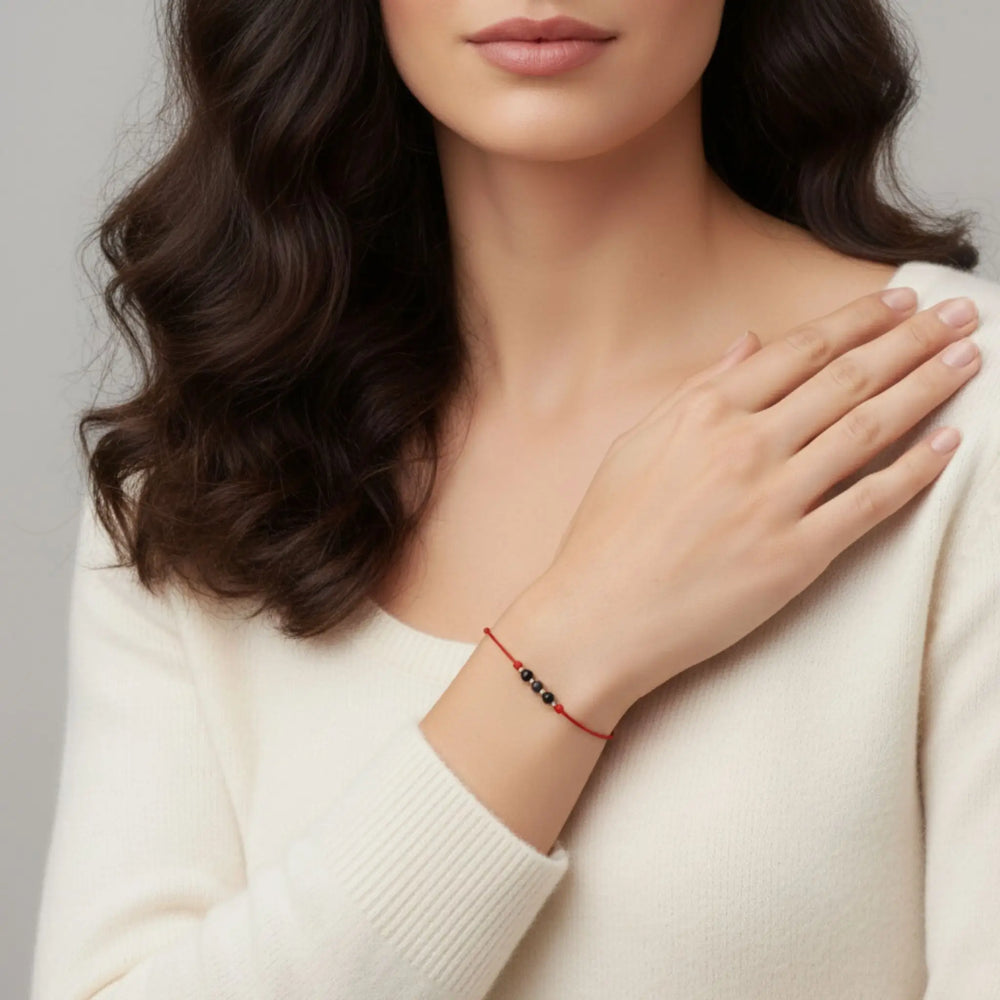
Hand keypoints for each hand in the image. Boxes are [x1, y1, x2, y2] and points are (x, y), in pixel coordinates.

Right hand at [527, 288, 981, 713]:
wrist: (598, 617)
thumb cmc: (608, 534)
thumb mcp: (636, 444)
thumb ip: (696, 390)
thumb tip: (747, 344)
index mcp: (705, 413)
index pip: (801, 351)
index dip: (859, 319)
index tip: (899, 302)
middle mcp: (746, 446)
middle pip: (849, 378)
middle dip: (912, 339)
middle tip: (958, 314)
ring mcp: (774, 501)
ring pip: (870, 429)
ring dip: (928, 387)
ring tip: (968, 358)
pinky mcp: (795, 556)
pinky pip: (870, 504)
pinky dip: (915, 471)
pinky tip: (949, 443)